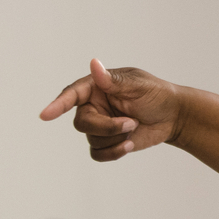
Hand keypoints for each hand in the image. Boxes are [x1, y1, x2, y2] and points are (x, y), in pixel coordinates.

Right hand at [39, 59, 183, 160]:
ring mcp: (99, 124)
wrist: (173, 116)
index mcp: (97, 86)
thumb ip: (113, 81)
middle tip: (130, 122)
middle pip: (82, 123)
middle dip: (106, 127)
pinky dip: (113, 152)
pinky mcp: (106, 142)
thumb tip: (94, 64)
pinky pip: (97, 154)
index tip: (45, 115)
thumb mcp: (138, 85)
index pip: (72, 94)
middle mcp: (94, 105)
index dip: (58, 104)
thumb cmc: (157, 94)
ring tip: (134, 127)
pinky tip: (129, 145)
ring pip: (91, 139)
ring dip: (115, 138)